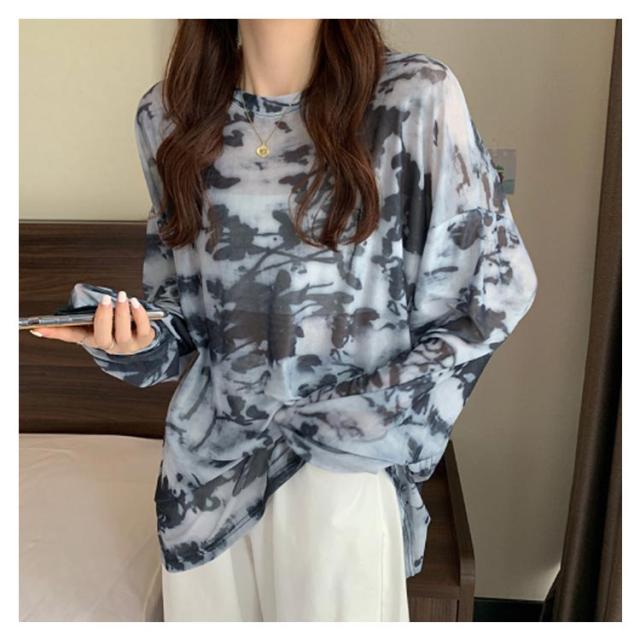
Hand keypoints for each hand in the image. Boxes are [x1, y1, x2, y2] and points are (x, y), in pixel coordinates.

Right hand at [30, 291, 156, 354]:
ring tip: (122, 297)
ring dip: (122, 313)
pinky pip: (144, 330)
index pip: (71, 336)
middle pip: (102, 337)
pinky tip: (135, 303)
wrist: (140, 335)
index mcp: (92, 338)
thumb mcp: (97, 320)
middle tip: (105, 300)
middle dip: (103, 318)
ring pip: (123, 334)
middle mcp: (109, 346)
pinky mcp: (144, 340)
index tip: (37, 327)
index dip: (55, 333)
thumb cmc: (115, 325)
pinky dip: (140, 315)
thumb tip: (50, 314)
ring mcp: (127, 345)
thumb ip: (80, 317)